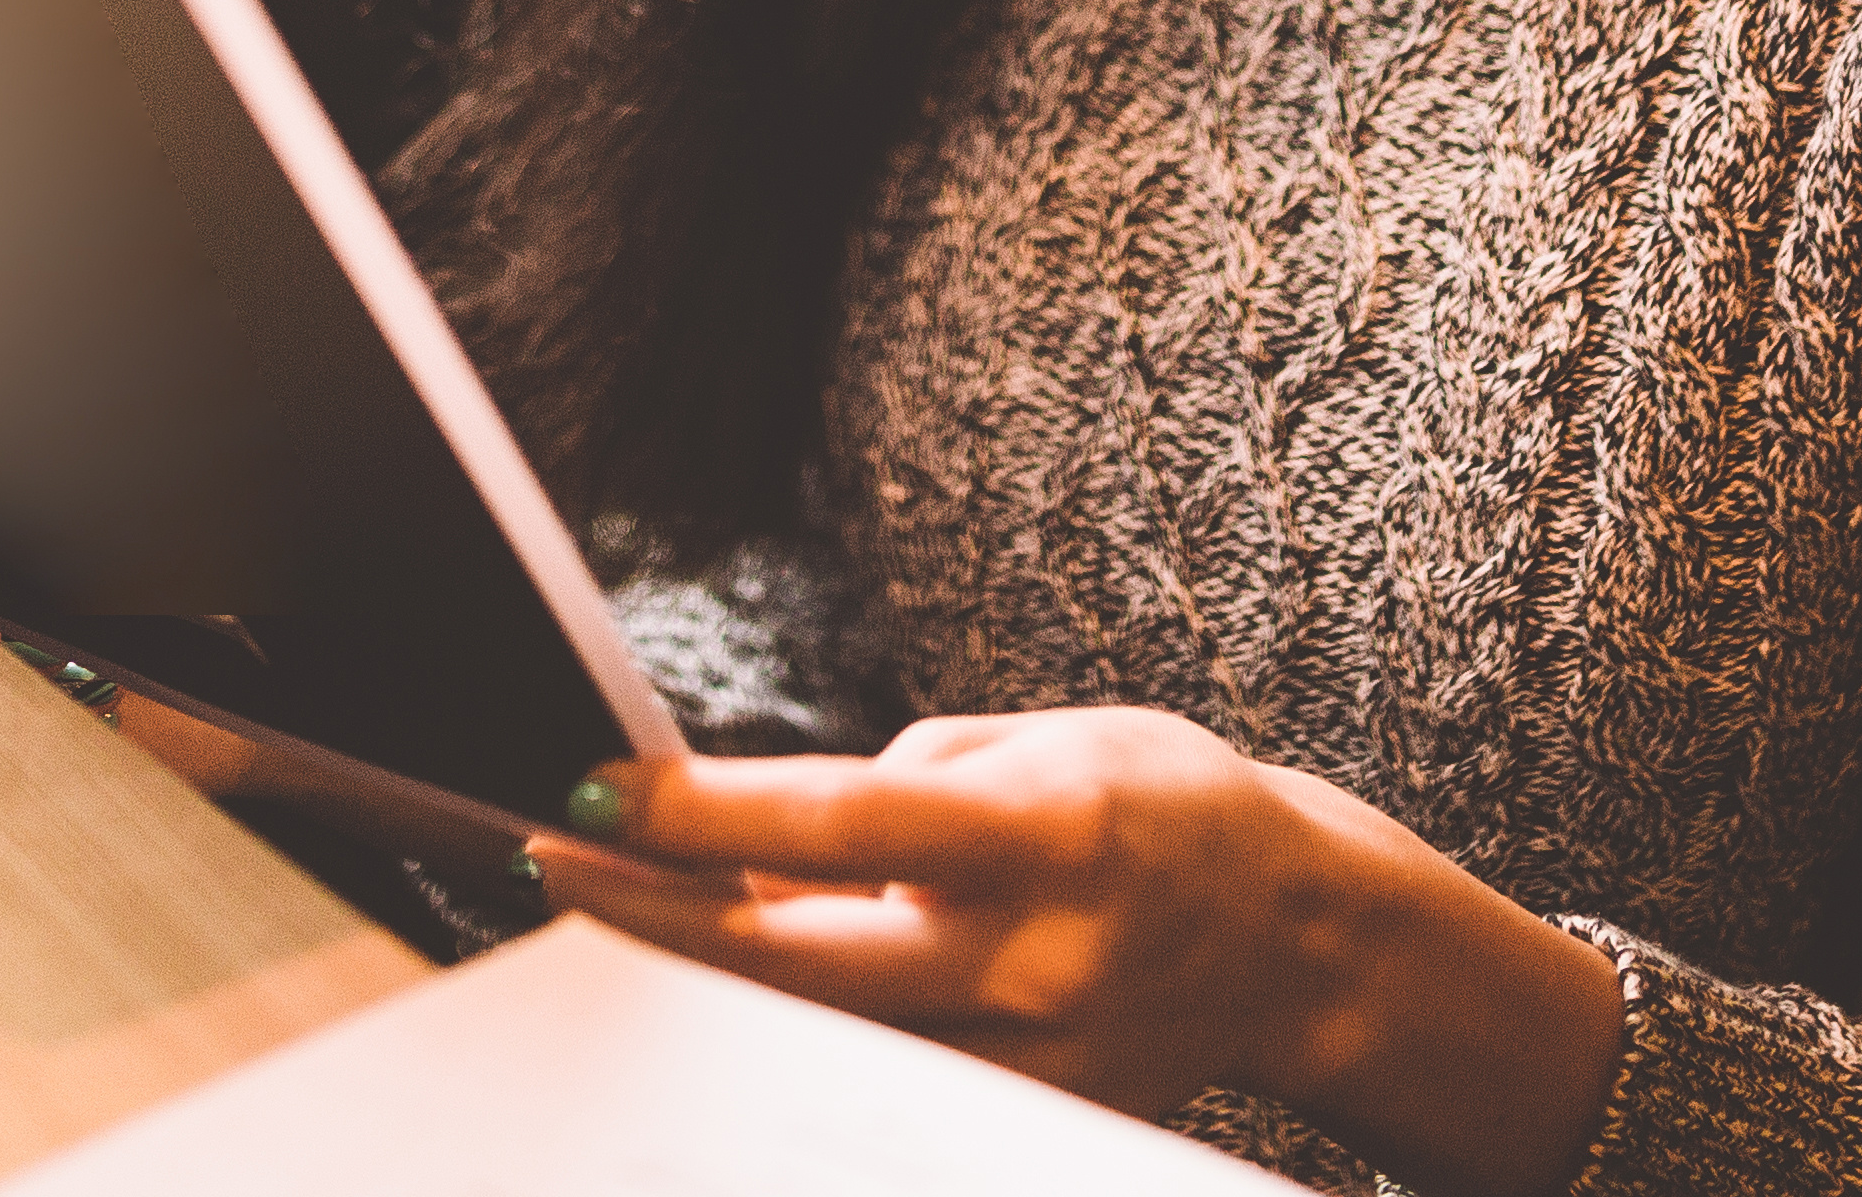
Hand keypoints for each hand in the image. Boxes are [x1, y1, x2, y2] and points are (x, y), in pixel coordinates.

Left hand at [522, 710, 1625, 1190]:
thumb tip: (760, 844)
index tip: (600, 787)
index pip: (844, 822)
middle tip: (556, 858)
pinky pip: (889, 1071)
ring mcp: (1036, 1057)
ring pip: (826, 1030)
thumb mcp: (1044, 747)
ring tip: (650, 900)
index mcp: (1047, 830)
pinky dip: (813, 1023)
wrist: (1305, 941)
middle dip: (657, 911)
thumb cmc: (1163, 806)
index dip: (707, 813)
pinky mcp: (1037, 1115)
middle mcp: (1037, 955)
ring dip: (720, 970)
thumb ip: (908, 788)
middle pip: (800, 958)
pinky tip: (773, 968)